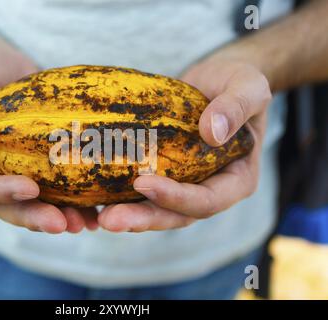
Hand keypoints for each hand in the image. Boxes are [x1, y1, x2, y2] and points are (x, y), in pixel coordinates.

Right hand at [0, 35, 97, 232]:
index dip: (0, 193)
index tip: (29, 189)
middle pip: (7, 206)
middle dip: (34, 217)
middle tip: (62, 224)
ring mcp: (13, 172)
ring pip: (33, 204)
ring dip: (58, 216)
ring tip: (83, 223)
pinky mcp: (37, 165)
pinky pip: (54, 189)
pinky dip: (74, 203)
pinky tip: (95, 212)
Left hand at [98, 60, 271, 231]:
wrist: (217, 79)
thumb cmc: (238, 82)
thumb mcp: (249, 87)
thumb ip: (238, 106)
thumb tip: (212, 133)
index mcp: (236, 179)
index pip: (207, 200)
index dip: (176, 198)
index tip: (143, 183)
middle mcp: (209, 188)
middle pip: (176, 214)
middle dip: (143, 218)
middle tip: (110, 220)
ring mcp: (185, 184)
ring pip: (156, 209)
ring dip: (129, 214)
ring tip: (99, 216)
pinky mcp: (165, 173)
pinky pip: (142, 192)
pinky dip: (121, 198)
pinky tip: (95, 200)